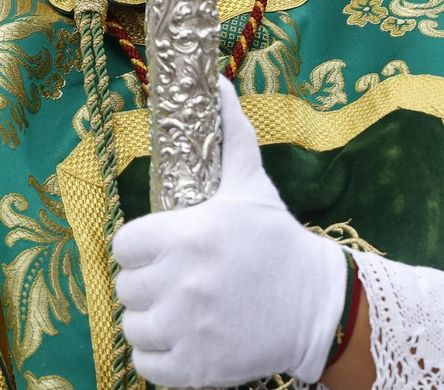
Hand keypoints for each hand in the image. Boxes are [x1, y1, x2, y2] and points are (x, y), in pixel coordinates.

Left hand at [112, 80, 348, 387]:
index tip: (160, 249)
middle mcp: (183, 283)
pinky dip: (158, 358)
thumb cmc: (278, 242)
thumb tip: (216, 82)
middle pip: (126, 288)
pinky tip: (182, 339)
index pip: (124, 245)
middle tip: (174, 281)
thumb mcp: (251, 185)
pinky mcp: (197, 368)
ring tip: (178, 311)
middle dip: (146, 284)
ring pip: (134, 328)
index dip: (139, 247)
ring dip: (150, 321)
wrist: (320, 306)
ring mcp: (188, 329)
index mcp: (188, 236)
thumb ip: (229, 133)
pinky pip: (147, 366)